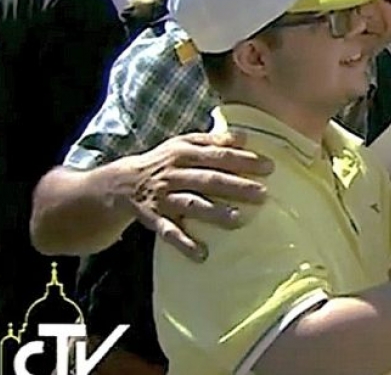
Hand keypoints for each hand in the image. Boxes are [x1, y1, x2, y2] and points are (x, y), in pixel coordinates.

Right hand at [125, 130, 272, 261]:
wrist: (121, 183)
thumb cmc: (165, 161)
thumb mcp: (185, 143)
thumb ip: (214, 140)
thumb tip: (245, 136)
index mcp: (184, 153)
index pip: (218, 155)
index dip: (243, 160)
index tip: (269, 167)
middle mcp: (173, 174)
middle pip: (208, 179)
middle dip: (236, 186)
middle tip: (262, 194)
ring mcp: (163, 197)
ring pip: (191, 204)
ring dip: (213, 212)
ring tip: (237, 220)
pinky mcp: (153, 218)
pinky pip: (169, 232)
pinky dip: (184, 243)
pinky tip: (202, 254)